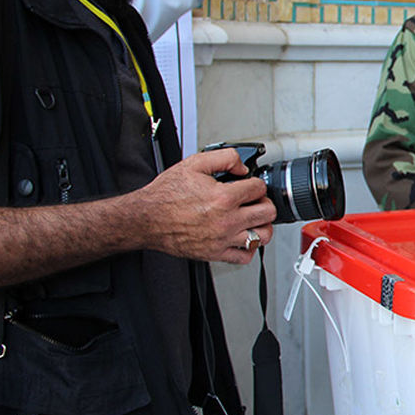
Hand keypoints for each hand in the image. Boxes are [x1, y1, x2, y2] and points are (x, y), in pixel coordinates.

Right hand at [134, 148, 277, 263]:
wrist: (146, 218)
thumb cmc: (166, 195)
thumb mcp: (194, 163)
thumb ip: (224, 158)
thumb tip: (243, 167)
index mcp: (223, 197)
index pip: (259, 189)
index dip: (256, 184)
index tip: (249, 186)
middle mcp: (226, 220)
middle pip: (268, 213)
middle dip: (264, 203)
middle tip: (254, 201)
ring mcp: (222, 239)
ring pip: (262, 237)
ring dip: (262, 226)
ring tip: (253, 219)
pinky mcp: (215, 253)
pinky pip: (245, 256)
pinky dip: (249, 248)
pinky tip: (242, 237)